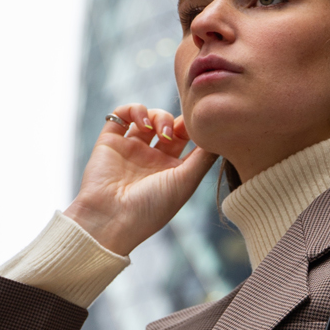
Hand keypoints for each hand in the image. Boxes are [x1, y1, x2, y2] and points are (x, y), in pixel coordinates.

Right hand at [64, 105, 217, 256]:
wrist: (112, 219)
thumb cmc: (152, 207)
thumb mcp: (186, 182)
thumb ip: (204, 158)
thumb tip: (220, 136)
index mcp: (171, 170)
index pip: (186, 139)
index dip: (193, 128)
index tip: (197, 129)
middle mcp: (151, 158)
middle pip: (168, 125)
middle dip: (175, 121)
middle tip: (176, 130)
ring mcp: (130, 149)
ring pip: (146, 117)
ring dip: (157, 116)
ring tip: (159, 132)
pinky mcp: (109, 142)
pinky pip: (119, 115)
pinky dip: (133, 110)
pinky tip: (142, 123)